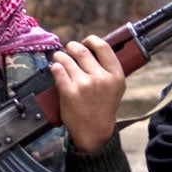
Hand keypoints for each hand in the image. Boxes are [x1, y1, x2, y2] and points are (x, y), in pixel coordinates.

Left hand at [52, 35, 125, 152]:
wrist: (95, 131)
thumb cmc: (104, 107)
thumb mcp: (116, 87)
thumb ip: (108, 68)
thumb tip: (92, 47)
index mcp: (115, 75)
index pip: (103, 47)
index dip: (91, 40)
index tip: (85, 42)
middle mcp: (101, 78)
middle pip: (82, 51)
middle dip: (72, 47)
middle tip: (69, 49)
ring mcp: (84, 85)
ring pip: (67, 59)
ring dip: (60, 56)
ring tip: (59, 58)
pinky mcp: (69, 92)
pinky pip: (57, 70)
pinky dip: (54, 67)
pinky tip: (55, 68)